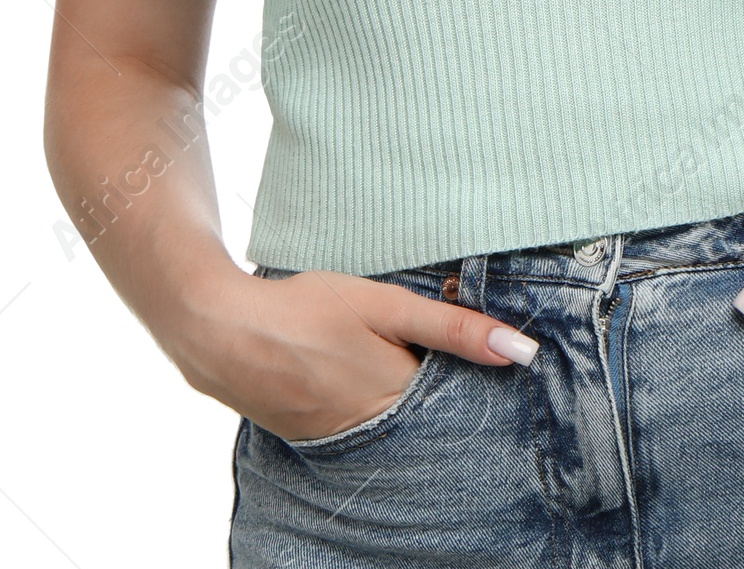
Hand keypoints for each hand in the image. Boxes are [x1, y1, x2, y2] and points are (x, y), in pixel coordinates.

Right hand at [170, 264, 540, 442]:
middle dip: (445, 387)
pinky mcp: (314, 435)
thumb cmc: (307, 308)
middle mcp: (373, 432)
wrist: (221, 332)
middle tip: (441, 348)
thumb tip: (522, 352)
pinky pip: (362, 425)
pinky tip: (362, 371)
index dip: (476, 374)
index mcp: (398, 400)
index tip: (492, 352)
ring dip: (408, 394)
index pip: (460, 400)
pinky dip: (373, 402)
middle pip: (428, 415)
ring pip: (396, 421)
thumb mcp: (386, 305)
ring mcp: (340, 438)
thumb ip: (453, 327)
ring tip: (398, 355)